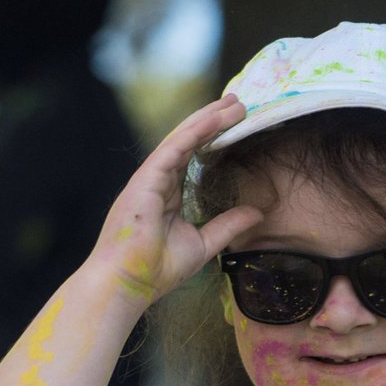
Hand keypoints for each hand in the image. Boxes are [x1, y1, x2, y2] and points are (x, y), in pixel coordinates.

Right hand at [91, 95, 262, 309]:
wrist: (128, 282)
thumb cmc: (157, 268)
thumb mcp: (203, 243)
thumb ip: (227, 225)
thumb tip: (257, 213)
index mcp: (167, 194)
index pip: (193, 157)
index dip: (214, 138)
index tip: (236, 122)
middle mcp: (157, 180)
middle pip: (189, 141)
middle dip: (213, 120)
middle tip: (238, 102)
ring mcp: (149, 178)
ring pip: (182, 138)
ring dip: (208, 119)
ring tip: (233, 104)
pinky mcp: (145, 180)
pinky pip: (173, 148)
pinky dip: (194, 132)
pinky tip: (213, 119)